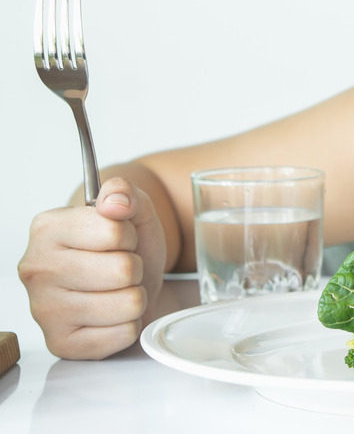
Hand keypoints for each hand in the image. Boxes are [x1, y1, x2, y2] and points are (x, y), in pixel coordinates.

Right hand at [18, 178, 166, 359]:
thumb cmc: (122, 245)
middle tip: (120, 268)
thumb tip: (115, 202)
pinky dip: (129, 324)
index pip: (115, 232)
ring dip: (135, 296)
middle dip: (134, 268)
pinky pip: (125, 334)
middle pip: (124, 270)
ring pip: (129, 303)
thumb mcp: (132, 209)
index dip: (129, 236)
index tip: (119, 240)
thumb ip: (125, 193)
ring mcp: (44, 311)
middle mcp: (36, 269)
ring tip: (116, 290)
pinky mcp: (62, 343)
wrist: (122, 278)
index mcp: (47, 228)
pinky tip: (112, 314)